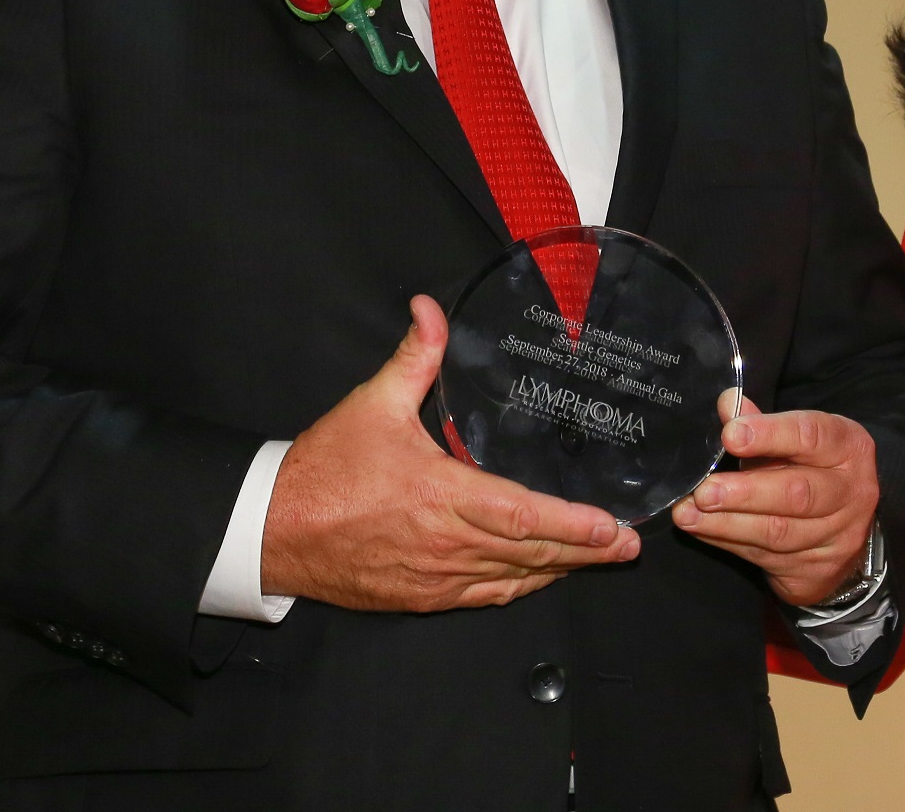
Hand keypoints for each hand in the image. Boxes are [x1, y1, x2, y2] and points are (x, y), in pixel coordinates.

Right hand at [260, 295, 639, 610]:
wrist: (275, 530)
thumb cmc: (326, 469)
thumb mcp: (372, 404)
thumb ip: (416, 357)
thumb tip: (430, 307)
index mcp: (441, 496)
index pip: (523, 515)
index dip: (573, 525)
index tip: (612, 526)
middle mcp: (447, 543)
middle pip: (532, 553)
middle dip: (587, 551)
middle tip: (629, 545)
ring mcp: (437, 577)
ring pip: (514, 579)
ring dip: (562, 570)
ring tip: (603, 559)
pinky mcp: (424, 597)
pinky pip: (485, 596)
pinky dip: (521, 587)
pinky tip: (544, 576)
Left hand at [671, 390, 878, 605]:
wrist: (843, 529)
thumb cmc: (813, 469)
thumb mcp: (796, 440)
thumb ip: (762, 423)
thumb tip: (727, 404)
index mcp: (848, 447)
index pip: (810, 436)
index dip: (770, 434)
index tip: (731, 435)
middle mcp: (850, 492)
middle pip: (797, 493)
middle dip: (745, 493)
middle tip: (705, 491)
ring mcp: (836, 536)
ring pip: (778, 532)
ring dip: (727, 523)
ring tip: (688, 514)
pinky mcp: (815, 570)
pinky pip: (764, 556)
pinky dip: (727, 541)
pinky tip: (702, 529)